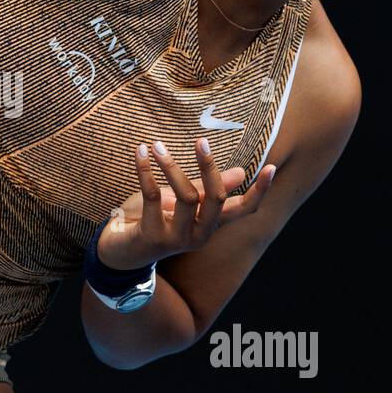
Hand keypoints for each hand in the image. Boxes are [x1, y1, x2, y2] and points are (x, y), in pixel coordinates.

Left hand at [96, 137, 277, 268]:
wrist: (119, 251)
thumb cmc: (152, 221)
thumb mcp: (181, 202)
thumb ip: (207, 188)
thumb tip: (242, 172)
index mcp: (210, 224)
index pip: (243, 210)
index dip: (259, 191)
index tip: (272, 167)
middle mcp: (199, 234)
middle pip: (216, 199)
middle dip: (210, 168)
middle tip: (202, 141)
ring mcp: (177, 238)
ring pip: (186, 197)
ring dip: (171, 167)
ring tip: (158, 146)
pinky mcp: (152, 236)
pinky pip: (153, 195)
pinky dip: (146, 171)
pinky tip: (141, 153)